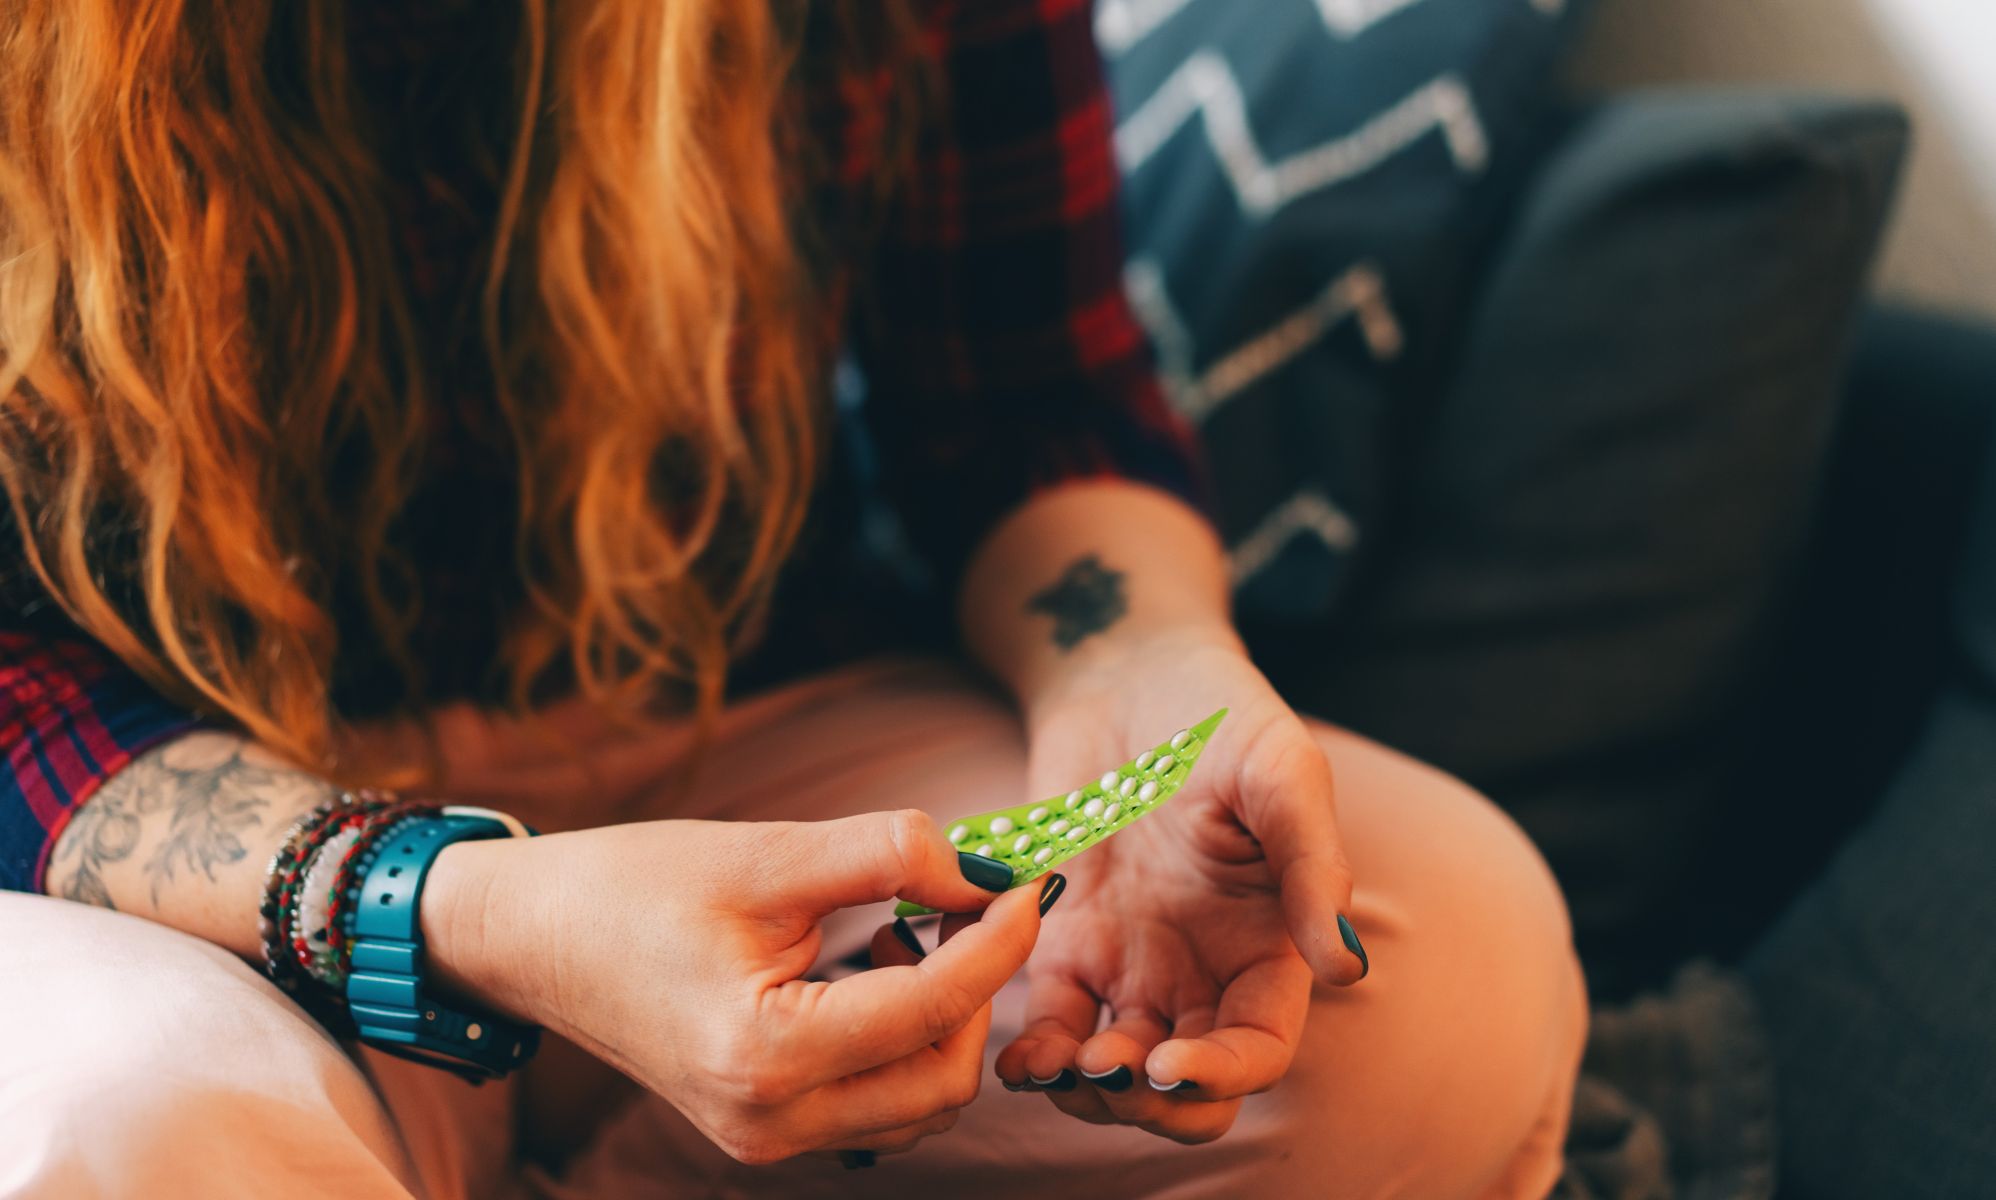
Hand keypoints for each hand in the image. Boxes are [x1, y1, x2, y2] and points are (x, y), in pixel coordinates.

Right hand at [426, 811, 1041, 1163]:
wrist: (533, 938)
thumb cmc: (632, 888)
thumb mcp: (764, 854)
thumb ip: (882, 854)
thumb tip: (977, 866)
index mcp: (764, 1054)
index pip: (931, 1008)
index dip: (998, 939)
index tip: (1028, 881)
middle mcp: (769, 1120)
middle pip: (943, 1078)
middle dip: (977, 987)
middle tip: (965, 901)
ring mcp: (765, 1137)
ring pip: (920, 1103)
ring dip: (945, 1020)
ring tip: (906, 935)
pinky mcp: (765, 1128)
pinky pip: (878, 1105)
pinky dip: (906, 1044)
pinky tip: (876, 972)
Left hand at [995, 627, 1363, 1142]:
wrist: (1121, 674)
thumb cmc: (1215, 711)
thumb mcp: (1279, 767)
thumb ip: (1312, 862)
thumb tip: (1345, 967)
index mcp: (1266, 943)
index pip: (1259, 1046)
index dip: (1222, 1074)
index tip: (1170, 1064)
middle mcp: (1202, 970)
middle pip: (1189, 1087)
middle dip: (1147, 1104)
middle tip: (1102, 1073)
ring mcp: (1132, 964)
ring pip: (1118, 1074)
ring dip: (1087, 1093)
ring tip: (1051, 1068)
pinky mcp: (1064, 946)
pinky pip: (1055, 1026)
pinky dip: (1036, 1058)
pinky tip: (1016, 1057)